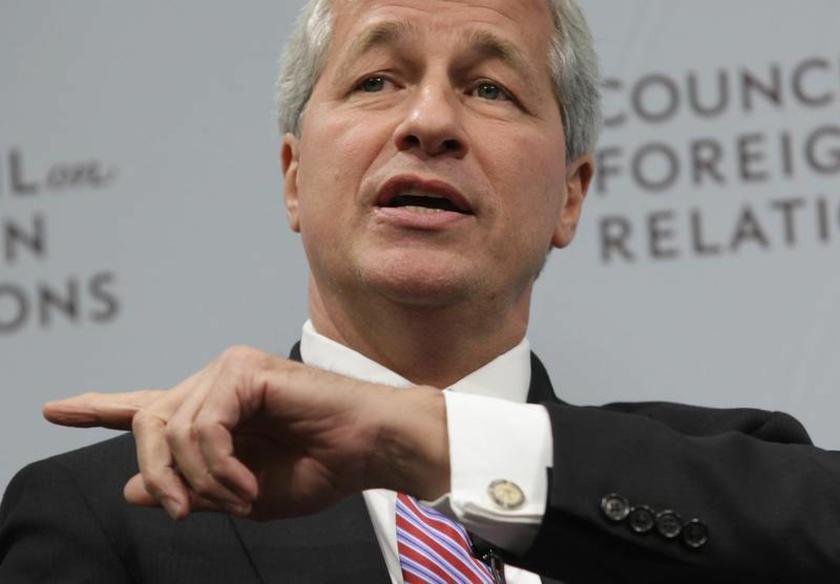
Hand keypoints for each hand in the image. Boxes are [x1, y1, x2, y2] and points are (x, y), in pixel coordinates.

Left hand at [43, 346, 448, 520]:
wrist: (368, 450)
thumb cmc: (319, 469)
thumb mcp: (241, 495)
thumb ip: (187, 488)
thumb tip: (130, 489)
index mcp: (213, 413)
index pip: (147, 407)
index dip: (98, 408)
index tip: (54, 410)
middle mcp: (213, 384)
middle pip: (147, 425)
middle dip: (159, 475)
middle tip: (187, 511)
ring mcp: (227, 371)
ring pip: (171, 429)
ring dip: (200, 479)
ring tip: (239, 497)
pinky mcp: (244, 370)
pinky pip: (203, 426)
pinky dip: (219, 465)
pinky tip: (247, 483)